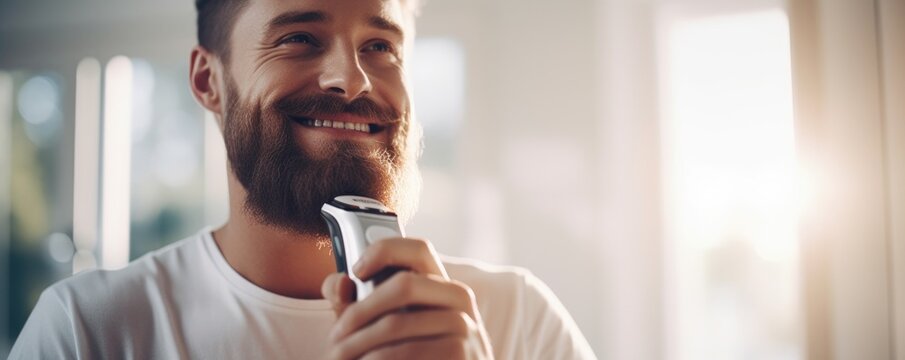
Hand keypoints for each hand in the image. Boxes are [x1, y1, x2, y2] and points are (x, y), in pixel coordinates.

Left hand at [321, 238, 493, 359]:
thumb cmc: (407, 357)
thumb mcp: (379, 329)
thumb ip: (353, 304)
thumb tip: (340, 282)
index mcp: (440, 286)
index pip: (419, 249)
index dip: (384, 251)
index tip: (357, 271)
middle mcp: (459, 300)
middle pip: (405, 284)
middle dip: (361, 310)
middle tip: (336, 335)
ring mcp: (466, 328)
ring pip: (397, 322)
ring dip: (358, 342)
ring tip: (341, 356)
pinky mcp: (463, 354)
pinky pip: (407, 351)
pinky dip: (375, 359)